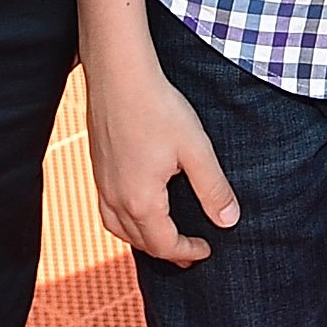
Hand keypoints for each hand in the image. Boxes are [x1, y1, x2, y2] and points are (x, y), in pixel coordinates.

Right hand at [85, 49, 237, 265]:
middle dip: (166, 251)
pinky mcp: (97, 167)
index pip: (164, 244)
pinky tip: (137, 206)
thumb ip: (212, 188)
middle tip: (190, 251)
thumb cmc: (158, 107)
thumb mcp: (195, 148)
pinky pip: (108, 210)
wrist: (119, 74)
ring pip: (119, 229)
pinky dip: (124, 221)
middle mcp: (115, 199)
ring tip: (163, 236)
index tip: (208, 249)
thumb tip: (228, 221)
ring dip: (142, 239)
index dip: (188, 252)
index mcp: (141, 201)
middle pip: (140, 242)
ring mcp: (102, 184)